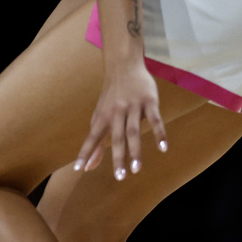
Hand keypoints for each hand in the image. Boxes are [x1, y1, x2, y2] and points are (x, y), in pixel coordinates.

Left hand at [73, 63, 166, 179]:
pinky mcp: (149, 101)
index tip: (79, 169)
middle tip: (120, 177)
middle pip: (115, 137)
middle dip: (117, 157)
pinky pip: (155, 119)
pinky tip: (163, 148)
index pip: (92, 137)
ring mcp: (133, 106)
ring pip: (133, 130)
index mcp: (102, 117)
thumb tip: (88, 167)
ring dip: (135, 150)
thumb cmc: (111, 97)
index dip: (86, 152)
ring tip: (137, 169)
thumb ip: (96, 143)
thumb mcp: (100, 116)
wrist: (123, 65)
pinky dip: (159, 133)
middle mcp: (115, 112)